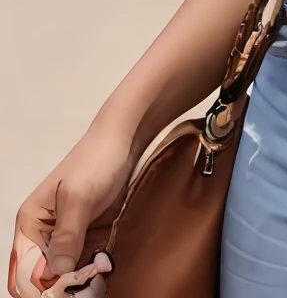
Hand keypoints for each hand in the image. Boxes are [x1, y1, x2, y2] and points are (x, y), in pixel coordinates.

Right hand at [9, 125, 133, 293]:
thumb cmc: (95, 161)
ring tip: (99, 271)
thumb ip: (68, 236)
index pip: (24, 271)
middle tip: (87, 281)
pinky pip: (86, 265)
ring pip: (68, 276)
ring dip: (82, 281)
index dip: (40, 287)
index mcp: (30, 224)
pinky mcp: (88, 237)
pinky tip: (106, 265)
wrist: (124, 141)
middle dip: (65, 286)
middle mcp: (45, 235)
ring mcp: (67, 237)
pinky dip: (95, 271)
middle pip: (46, 278)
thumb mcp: (79, 197)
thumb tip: (57, 273)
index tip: (64, 288)